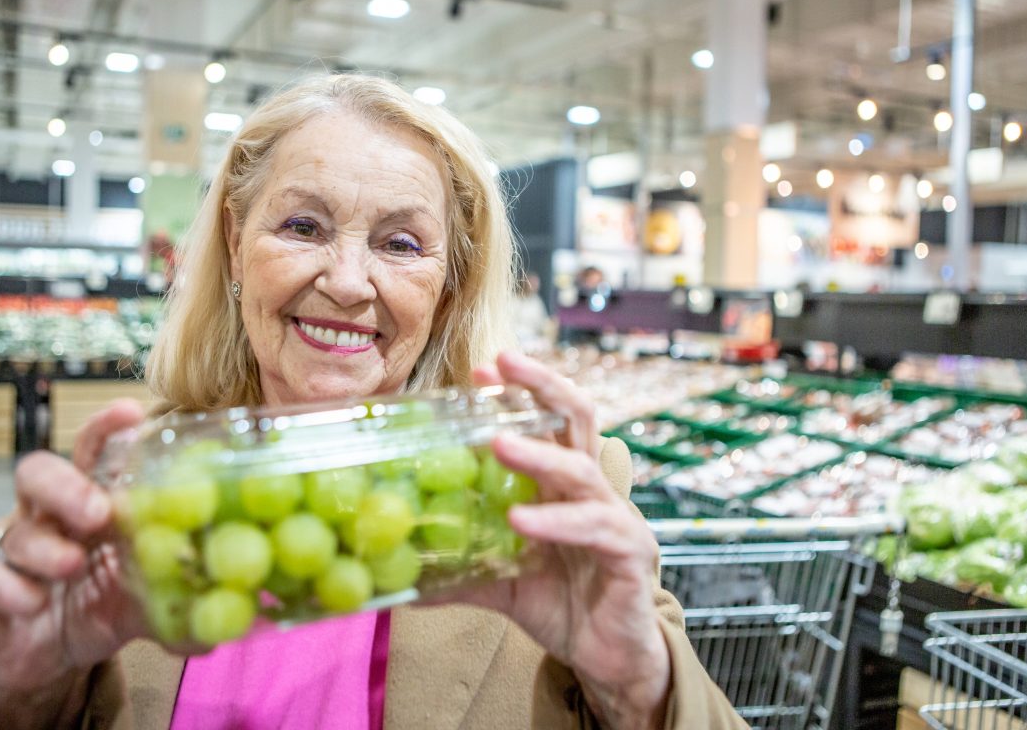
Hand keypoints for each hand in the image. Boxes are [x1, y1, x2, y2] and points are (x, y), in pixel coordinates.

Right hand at [0, 400, 145, 728]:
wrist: (47, 664)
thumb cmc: (98, 611)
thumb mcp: (141, 607)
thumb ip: (176, 606)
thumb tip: (225, 625)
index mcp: (89, 506)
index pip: (93, 454)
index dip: (106, 429)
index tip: (130, 412)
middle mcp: (45, 515)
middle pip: (39, 473)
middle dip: (67, 486)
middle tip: (98, 512)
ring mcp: (6, 545)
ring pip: (13, 528)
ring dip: (46, 548)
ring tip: (72, 567)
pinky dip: (4, 585)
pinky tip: (31, 602)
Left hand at [463, 351, 670, 729]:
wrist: (610, 662)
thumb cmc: (562, 607)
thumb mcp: (502, 583)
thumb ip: (461, 569)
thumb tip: (396, 573)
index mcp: (566, 487)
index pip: (549, 423)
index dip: (522, 392)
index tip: (483, 369)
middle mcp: (594, 491)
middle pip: (578, 419)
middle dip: (542, 386)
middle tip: (504, 363)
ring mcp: (616, 519)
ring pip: (581, 469)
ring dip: (539, 453)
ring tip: (499, 442)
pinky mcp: (629, 554)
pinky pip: (594, 528)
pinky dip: (556, 520)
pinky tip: (521, 520)